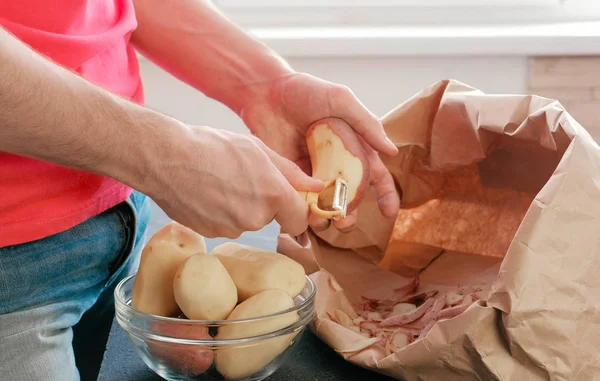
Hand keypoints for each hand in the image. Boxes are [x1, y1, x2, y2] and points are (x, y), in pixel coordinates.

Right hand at [150, 125, 323, 238]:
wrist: (165, 158)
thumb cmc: (211, 146)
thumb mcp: (257, 149)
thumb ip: (290, 172)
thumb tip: (316, 186)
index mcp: (273, 195)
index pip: (300, 220)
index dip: (297, 212)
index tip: (291, 205)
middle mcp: (255, 218)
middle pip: (271, 218)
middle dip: (264, 202)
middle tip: (244, 178)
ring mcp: (231, 229)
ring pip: (247, 221)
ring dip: (241, 207)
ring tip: (221, 182)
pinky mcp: (211, 233)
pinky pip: (226, 225)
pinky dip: (221, 213)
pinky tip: (208, 193)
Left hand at [240, 72, 400, 231]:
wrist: (264, 92)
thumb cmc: (306, 91)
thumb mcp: (341, 100)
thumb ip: (367, 124)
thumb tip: (392, 152)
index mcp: (353, 148)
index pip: (375, 176)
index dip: (385, 195)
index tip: (388, 211)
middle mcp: (335, 165)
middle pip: (349, 198)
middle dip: (350, 214)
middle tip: (345, 223)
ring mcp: (311, 174)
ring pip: (324, 204)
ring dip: (325, 218)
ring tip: (322, 221)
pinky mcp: (289, 178)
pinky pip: (298, 201)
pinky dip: (301, 214)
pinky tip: (300, 223)